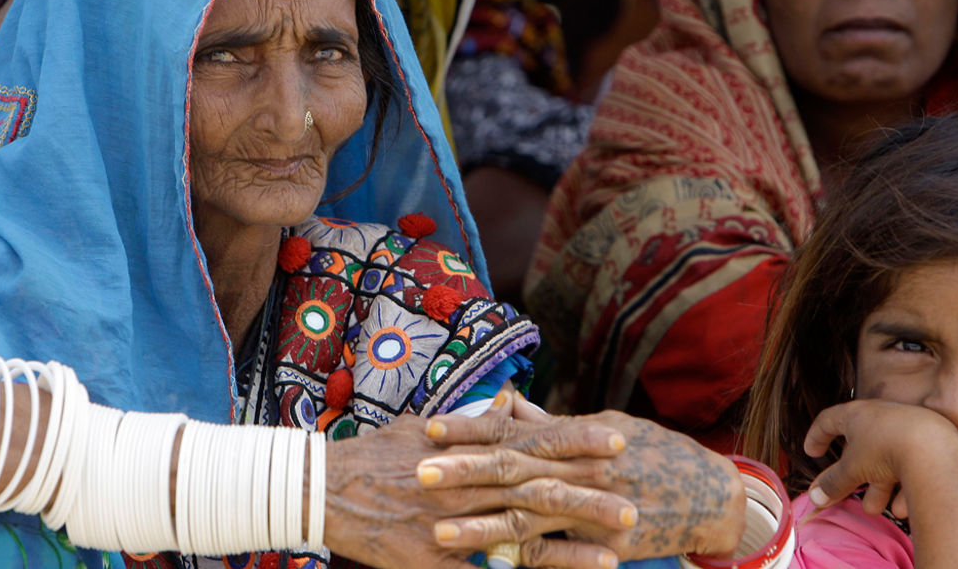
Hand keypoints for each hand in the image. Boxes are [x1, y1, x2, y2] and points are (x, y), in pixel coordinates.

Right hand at [324, 413, 634, 568]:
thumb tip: (506, 404)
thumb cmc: (372, 455)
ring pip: (521, 527)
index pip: (530, 441)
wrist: (322, 487)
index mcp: (464, 449)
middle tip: (635, 499)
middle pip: (536, 485)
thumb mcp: (422, 427)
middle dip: (587, 492)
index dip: (574, 442)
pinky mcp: (434, 558)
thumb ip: (469, 421)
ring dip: (571, 537)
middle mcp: (464, 481)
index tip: (613, 441)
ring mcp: (451, 520)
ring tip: (617, 544)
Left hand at [421, 407, 744, 560]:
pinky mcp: (608, 548)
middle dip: (464, 472)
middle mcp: (580, 471)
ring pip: (527, 519)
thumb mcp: (607, 426)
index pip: (513, 432)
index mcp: (575, 438)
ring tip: (439, 531)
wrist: (715, 496)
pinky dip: (527, 563)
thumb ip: (553, 425)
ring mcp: (593, 512)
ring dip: (482, 526)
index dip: (471, 430)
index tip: (431, 428)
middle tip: (420, 473)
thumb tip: (508, 406)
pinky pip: (559, 557)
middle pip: (512, 471)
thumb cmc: (657, 453)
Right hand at [804, 399, 957, 518]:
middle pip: (862, 446)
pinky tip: (902, 508)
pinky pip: (912, 463)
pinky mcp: (931, 441)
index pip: (828, 420)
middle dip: (856, 474)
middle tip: (851, 492)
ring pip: (888, 458)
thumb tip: (814, 497)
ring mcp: (907, 427)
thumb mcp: (851, 469)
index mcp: (856, 414)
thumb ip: (832, 483)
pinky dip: (904, 486)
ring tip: (877, 509)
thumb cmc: (884, 449)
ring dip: (880, 485)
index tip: (812, 452)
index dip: (817, 436)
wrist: (934, 448)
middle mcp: (881, 416)